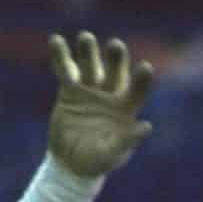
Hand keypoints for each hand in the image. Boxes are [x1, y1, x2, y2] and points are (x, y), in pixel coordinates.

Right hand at [45, 32, 153, 179]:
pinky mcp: (69, 90)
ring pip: (90, 65)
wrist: (70, 164)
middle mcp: (110, 94)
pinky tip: (55, 40)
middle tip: (115, 45)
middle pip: (115, 71)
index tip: (146, 67)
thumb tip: (147, 126)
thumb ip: (127, 141)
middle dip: (115, 59)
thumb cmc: (96, 162)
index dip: (141, 80)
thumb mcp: (111, 156)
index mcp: (126, 109)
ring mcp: (90, 89)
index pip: (137, 91)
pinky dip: (61, 56)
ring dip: (89, 51)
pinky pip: (65, 70)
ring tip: (86, 38)